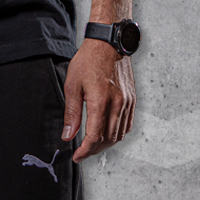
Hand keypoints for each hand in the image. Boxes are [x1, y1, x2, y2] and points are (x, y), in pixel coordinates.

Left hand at [60, 38, 135, 162]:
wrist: (108, 44)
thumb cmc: (87, 60)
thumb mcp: (72, 84)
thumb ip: (71, 113)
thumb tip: (68, 135)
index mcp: (100, 101)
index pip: (94, 137)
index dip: (84, 151)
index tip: (76, 156)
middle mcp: (117, 104)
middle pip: (108, 140)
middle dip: (93, 150)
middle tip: (82, 152)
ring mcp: (127, 103)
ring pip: (119, 135)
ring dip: (105, 144)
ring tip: (92, 144)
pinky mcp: (132, 100)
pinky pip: (127, 125)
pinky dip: (117, 134)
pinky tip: (107, 133)